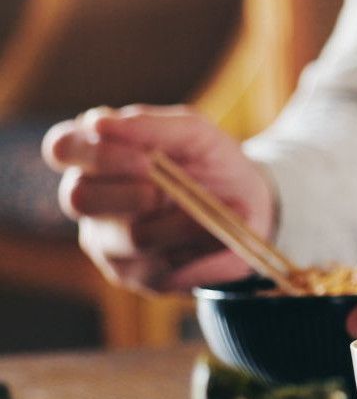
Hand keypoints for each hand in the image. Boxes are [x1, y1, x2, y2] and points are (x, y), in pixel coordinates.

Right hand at [40, 105, 273, 291]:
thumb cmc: (210, 161)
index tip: (138, 155)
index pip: (63, 149)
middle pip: (78, 198)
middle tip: (163, 190)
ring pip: (128, 238)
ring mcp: (110, 243)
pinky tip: (221, 236)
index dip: (89, 150)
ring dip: (177, 223)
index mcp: (98, 158)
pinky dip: (199, 246)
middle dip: (127, 192)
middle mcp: (94, 202)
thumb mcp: (195, 134)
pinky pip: (162, 266)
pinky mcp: (140, 276)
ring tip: (213, 210)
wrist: (251, 203)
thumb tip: (98, 122)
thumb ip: (150, 125)